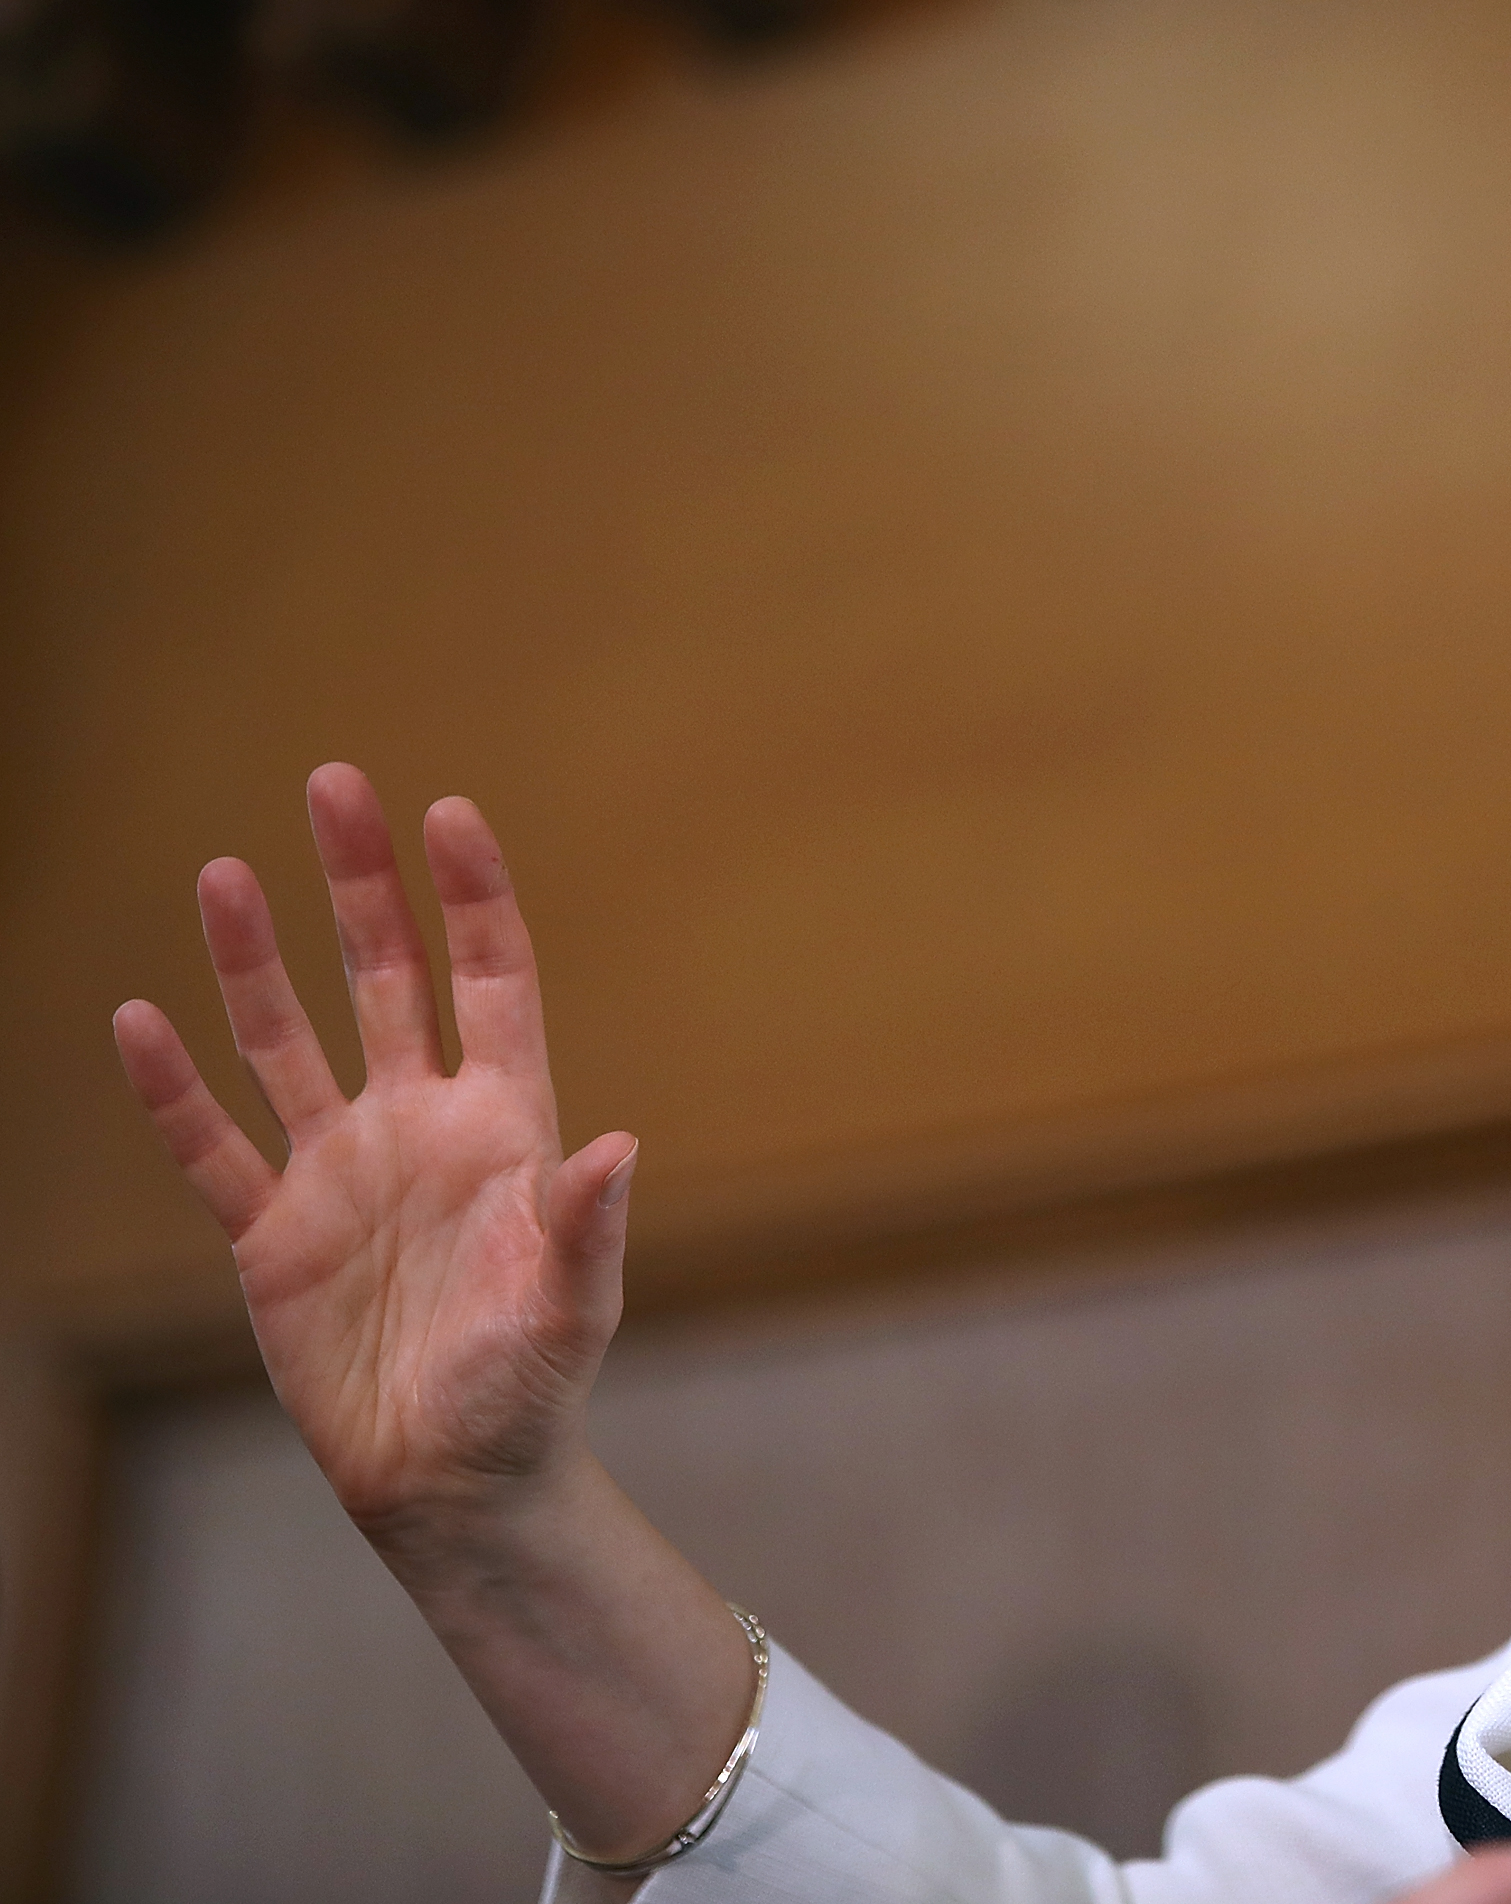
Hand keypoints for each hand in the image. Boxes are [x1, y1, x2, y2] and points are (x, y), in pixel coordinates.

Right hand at [114, 764, 636, 1543]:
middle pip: (384, 977)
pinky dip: (173, 1090)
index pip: (489, 981)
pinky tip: (138, 1021)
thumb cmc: (530, 1389)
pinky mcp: (271, 1234)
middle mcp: (419, 1126)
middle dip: (360, 884)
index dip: (471, 898)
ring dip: (252, 961)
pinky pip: (211, 1147)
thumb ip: (587, 1226)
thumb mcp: (573, 1308)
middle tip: (332, 783)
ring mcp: (340, 1172)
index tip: (447, 811)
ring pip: (285, 1041)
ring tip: (219, 871)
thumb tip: (620, 1147)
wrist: (453, 1480)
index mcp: (505, 1125)